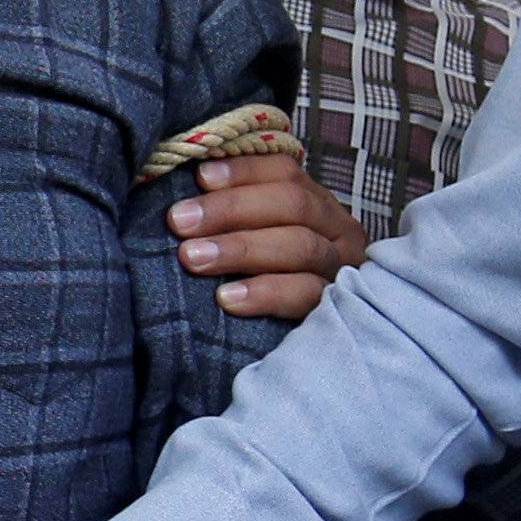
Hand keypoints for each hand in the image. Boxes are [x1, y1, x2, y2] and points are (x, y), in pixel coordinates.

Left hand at [168, 152, 367, 320]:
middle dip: (231, 209)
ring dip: (241, 249)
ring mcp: (341, 270)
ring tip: (193, 258)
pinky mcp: (337, 308)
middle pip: (293, 205)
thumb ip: (232, 213)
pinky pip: (305, 295)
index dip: (243, 172)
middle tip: (179, 221)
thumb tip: (189, 184)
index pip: (285, 174)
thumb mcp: (253, 237)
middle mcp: (338, 231)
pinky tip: (227, 298)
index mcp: (317, 204)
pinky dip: (265, 293)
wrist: (307, 348)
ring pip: (301, 247)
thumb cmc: (260, 279)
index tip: (199, 177)